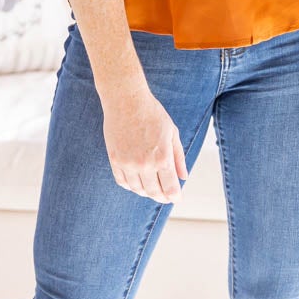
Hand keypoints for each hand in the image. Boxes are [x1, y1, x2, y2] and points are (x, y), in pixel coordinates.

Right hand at [100, 86, 188, 201]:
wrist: (126, 100)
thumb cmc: (152, 114)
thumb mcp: (172, 133)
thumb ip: (179, 158)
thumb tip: (184, 177)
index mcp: (163, 158)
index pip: (170, 189)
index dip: (175, 196)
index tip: (177, 198)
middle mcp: (145, 164)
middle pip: (154, 193)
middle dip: (162, 197)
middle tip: (165, 197)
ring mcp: (128, 164)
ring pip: (137, 190)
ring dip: (146, 192)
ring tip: (151, 188)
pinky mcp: (115, 160)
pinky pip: (122, 182)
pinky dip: (130, 185)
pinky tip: (136, 182)